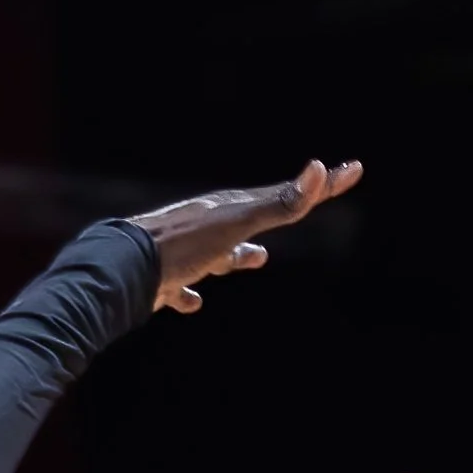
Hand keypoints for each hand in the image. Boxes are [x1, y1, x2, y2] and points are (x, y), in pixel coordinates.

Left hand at [132, 159, 360, 314]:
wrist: (120, 270)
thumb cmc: (182, 246)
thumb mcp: (236, 225)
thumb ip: (278, 204)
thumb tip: (318, 168)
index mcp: (230, 210)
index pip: (286, 194)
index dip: (322, 185)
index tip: (352, 169)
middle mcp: (209, 226)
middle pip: (255, 218)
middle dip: (282, 212)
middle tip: (307, 203)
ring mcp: (186, 253)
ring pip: (221, 253)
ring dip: (240, 255)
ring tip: (258, 258)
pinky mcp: (163, 281)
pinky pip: (183, 287)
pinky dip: (191, 295)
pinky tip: (192, 303)